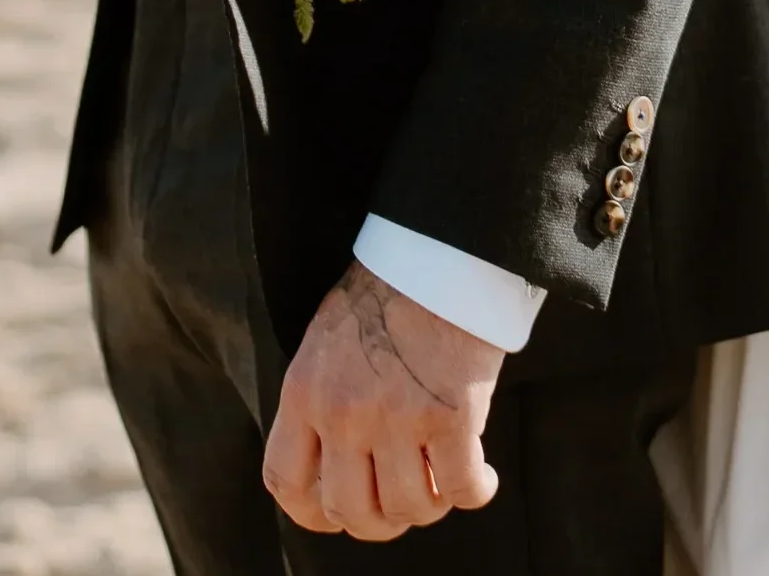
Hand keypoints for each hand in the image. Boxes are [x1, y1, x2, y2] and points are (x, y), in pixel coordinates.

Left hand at [263, 262, 503, 541]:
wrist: (440, 248)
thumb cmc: (387, 290)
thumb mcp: (327, 342)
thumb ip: (322, 400)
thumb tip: (333, 464)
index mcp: (305, 391)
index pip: (286, 482)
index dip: (313, 512)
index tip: (340, 510)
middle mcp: (343, 413)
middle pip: (349, 511)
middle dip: (378, 519)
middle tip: (402, 498)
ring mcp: (397, 419)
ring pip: (407, 509)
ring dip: (429, 505)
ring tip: (442, 482)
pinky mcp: (451, 418)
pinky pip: (460, 490)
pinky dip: (475, 491)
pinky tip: (481, 476)